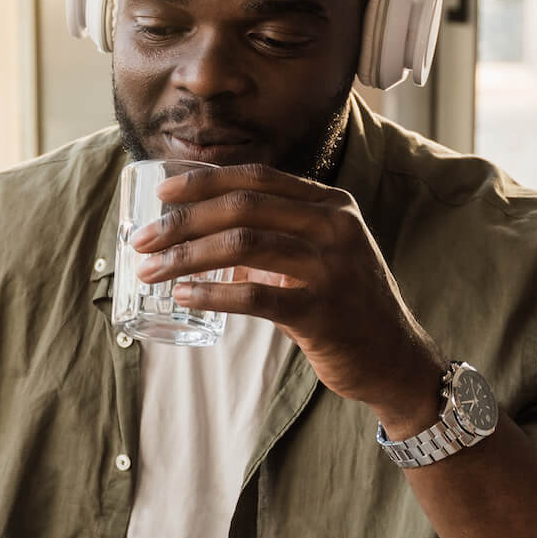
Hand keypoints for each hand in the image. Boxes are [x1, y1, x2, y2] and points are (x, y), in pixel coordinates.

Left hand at [133, 163, 445, 431]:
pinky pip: (255, 296)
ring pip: (243, 245)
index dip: (204, 181)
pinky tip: (184, 297)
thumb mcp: (322, 254)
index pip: (257, 178)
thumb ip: (276, 236)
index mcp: (331, 205)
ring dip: (186, 257)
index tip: (161, 192)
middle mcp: (334, 227)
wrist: (395, 359)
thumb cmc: (347, 306)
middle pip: (242, 207)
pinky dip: (212, 294)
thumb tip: (204, 231)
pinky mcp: (322, 312)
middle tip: (141, 240)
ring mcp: (331, 268)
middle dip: (182, 221)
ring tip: (150, 271)